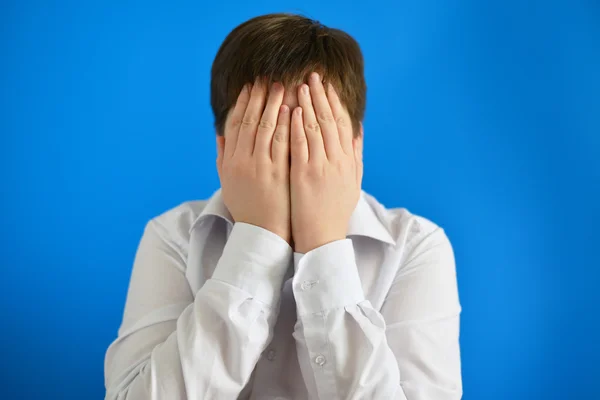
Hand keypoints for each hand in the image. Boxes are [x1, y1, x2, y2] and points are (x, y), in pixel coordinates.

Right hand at [216, 78, 291, 243]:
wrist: (262, 234)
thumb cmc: (247, 209)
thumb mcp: (228, 183)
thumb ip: (222, 157)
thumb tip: (219, 133)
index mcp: (229, 161)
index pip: (235, 124)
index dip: (242, 103)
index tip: (249, 86)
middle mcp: (241, 161)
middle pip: (249, 121)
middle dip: (257, 97)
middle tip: (266, 78)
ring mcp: (260, 167)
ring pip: (265, 128)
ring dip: (272, 104)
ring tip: (280, 85)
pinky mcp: (277, 174)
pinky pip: (281, 143)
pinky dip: (285, 124)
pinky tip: (291, 108)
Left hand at [290, 72, 362, 252]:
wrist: (323, 237)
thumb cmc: (335, 209)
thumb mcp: (353, 180)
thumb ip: (356, 153)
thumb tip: (358, 129)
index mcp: (349, 160)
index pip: (343, 124)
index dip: (334, 102)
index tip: (326, 85)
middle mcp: (338, 160)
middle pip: (330, 121)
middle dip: (321, 96)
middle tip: (312, 75)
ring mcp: (322, 167)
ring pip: (316, 128)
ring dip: (308, 105)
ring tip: (300, 85)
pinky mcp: (305, 175)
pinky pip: (301, 145)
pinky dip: (298, 126)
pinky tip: (293, 110)